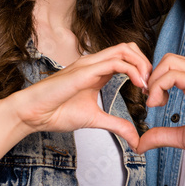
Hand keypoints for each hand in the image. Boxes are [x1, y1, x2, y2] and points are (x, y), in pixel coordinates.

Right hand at [6, 42, 149, 149]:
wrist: (32, 114)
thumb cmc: (56, 113)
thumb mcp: (95, 119)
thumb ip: (116, 125)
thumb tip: (135, 138)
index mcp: (96, 71)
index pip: (126, 57)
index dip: (143, 69)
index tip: (149, 90)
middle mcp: (94, 63)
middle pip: (129, 47)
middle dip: (146, 63)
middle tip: (152, 85)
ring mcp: (89, 64)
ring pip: (124, 49)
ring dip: (142, 64)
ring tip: (147, 85)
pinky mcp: (84, 71)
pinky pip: (115, 62)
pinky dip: (132, 71)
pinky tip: (138, 85)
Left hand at [137, 54, 184, 157]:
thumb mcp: (183, 136)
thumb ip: (162, 135)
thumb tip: (142, 143)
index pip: (172, 66)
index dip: (156, 80)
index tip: (152, 101)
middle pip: (168, 59)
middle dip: (152, 76)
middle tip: (149, 99)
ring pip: (168, 61)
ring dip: (154, 80)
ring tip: (153, 102)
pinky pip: (172, 75)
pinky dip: (158, 87)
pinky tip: (156, 104)